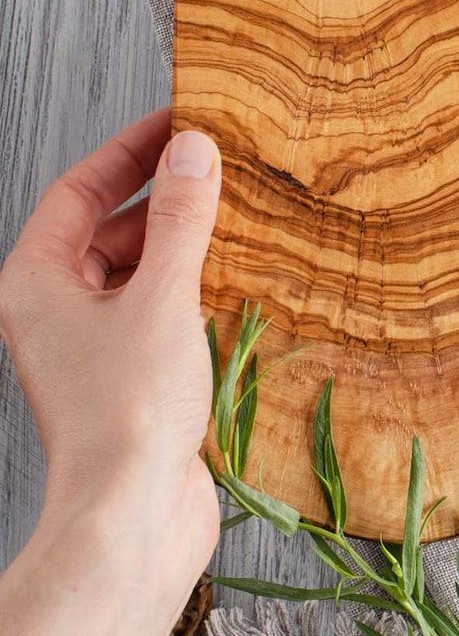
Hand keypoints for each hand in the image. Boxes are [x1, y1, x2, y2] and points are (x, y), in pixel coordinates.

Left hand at [0, 110, 222, 605]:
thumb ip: (181, 219)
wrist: (131, 518)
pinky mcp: (132, 378)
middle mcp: (55, 310)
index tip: (183, 117)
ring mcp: (93, 346)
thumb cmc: (127, 414)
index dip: (131, 149)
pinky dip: (198, 287)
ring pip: (140, 270)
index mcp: (36, 282)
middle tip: (224, 161)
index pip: (79, 190)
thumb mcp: (162, 298)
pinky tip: (244, 278)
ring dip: (187, 242)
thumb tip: (194, 149)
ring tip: (243, 214)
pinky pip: (163, 310)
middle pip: (109, 227)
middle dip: (165, 194)